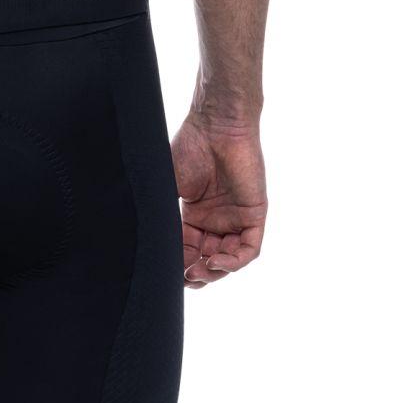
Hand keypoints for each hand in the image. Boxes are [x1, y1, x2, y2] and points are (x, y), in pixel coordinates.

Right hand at [171, 113, 266, 288]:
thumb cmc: (189, 147)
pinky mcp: (254, 214)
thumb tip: (148, 243)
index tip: (165, 272)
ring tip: (197, 272)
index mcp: (195, 215)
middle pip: (208, 259)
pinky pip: (249, 248)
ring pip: (229, 259)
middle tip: (183, 278)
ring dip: (214, 272)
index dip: (178, 264)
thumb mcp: (168, 186)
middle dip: (196, 274)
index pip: (188, 249)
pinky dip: (234, 261)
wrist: (215, 124)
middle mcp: (217, 220)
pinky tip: (216, 261)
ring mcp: (236, 218)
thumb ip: (163, 215)